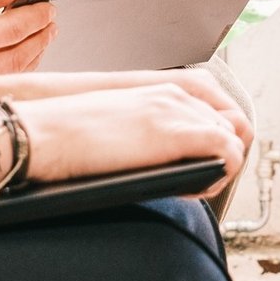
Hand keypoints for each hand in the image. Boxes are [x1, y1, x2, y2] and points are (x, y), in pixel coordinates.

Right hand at [0, 0, 55, 80]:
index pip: (12, 30)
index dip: (35, 17)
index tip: (47, 6)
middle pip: (19, 56)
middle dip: (41, 35)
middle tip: (50, 19)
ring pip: (14, 73)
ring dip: (35, 53)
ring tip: (42, 34)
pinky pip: (1, 84)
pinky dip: (18, 68)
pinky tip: (24, 54)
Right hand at [14, 81, 251, 196]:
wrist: (47, 133)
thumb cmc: (70, 135)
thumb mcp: (120, 124)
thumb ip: (148, 131)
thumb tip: (163, 156)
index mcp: (162, 90)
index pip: (216, 113)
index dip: (213, 141)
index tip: (196, 165)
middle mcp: (175, 95)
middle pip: (229, 126)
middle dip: (219, 156)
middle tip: (192, 182)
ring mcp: (178, 112)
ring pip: (232, 139)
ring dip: (219, 167)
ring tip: (189, 188)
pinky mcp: (177, 134)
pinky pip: (227, 153)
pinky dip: (219, 174)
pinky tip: (192, 190)